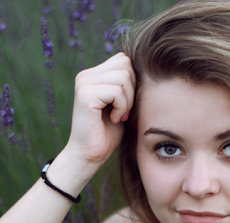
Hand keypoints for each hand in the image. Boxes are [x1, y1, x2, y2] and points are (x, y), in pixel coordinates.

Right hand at [65, 52, 135, 166]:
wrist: (90, 155)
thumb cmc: (108, 133)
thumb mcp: (121, 103)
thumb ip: (127, 83)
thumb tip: (146, 67)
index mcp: (93, 74)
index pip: (124, 60)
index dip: (133, 81)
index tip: (126, 104)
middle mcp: (86, 75)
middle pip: (126, 64)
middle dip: (132, 89)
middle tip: (123, 111)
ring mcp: (84, 83)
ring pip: (123, 77)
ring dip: (127, 100)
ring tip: (119, 115)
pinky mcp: (85, 95)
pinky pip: (116, 91)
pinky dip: (121, 107)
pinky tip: (114, 119)